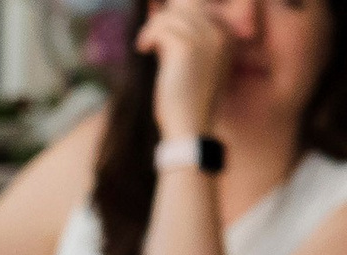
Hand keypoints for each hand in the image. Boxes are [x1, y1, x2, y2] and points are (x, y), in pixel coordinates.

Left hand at [138, 0, 232, 141]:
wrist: (191, 126)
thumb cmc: (188, 101)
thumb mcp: (193, 65)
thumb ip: (186, 42)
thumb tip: (163, 18)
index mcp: (227, 37)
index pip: (200, 8)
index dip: (177, 16)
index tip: (161, 34)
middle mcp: (220, 33)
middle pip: (185, 8)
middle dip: (163, 21)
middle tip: (150, 41)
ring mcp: (206, 39)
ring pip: (171, 15)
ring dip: (153, 28)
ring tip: (145, 46)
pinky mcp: (187, 48)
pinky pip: (162, 28)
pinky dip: (148, 36)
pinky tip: (143, 49)